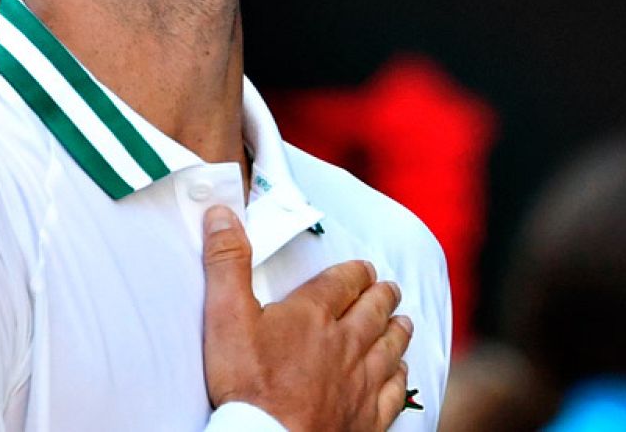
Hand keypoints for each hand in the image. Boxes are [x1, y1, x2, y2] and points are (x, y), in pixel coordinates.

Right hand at [202, 206, 413, 431]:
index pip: (343, 282)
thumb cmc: (246, 383)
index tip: (364, 268)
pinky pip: (393, 393)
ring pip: (389, 348)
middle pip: (373, 312)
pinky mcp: (366, 417)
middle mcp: (345, 343)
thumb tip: (222, 213)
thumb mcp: (225, 316)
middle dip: (382, 296)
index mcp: (313, 315)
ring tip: (402, 321)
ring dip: (397, 331)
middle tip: (390, 288)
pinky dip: (400, 378)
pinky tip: (401, 373)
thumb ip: (227, 263)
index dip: (355, 272)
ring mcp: (360, 381)